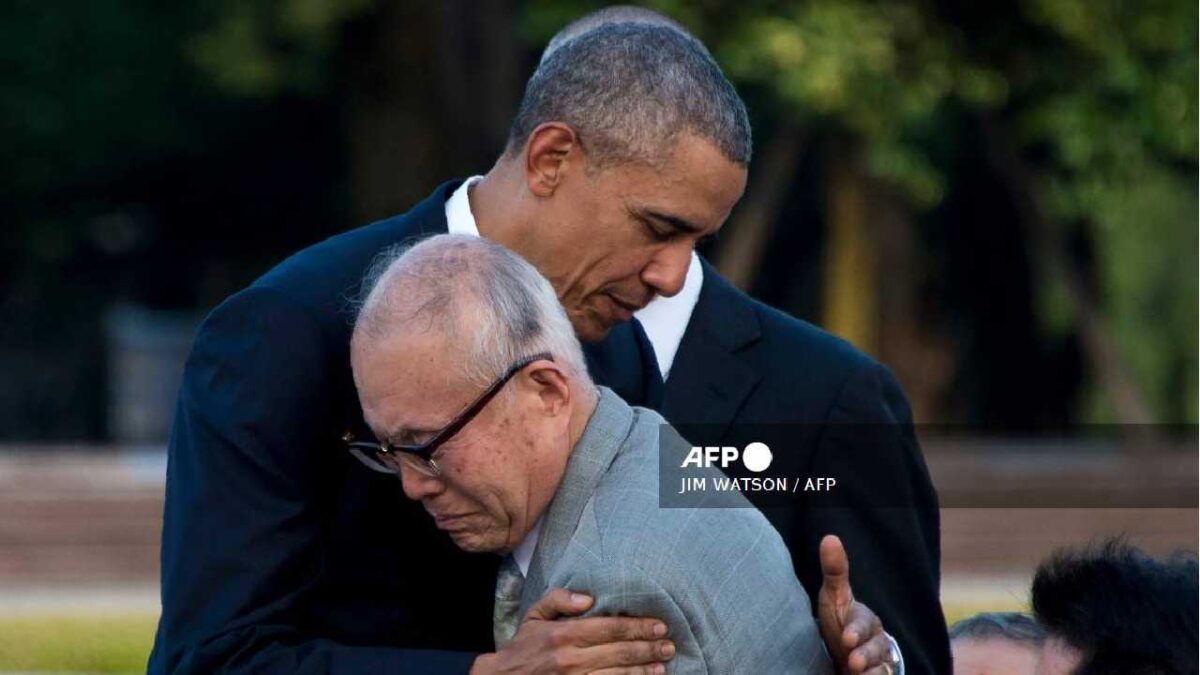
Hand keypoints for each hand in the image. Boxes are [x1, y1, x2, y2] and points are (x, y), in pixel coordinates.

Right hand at [470, 588, 675, 674]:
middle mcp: (571, 659)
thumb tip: (588, 598)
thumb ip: (559, 600)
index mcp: (564, 634)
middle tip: (669, 645)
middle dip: (648, 648)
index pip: (610, 628)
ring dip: (644, 671)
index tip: (659, 625)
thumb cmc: (523, 647)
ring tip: (663, 666)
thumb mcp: (534, 615)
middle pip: (619, 652)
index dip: (637, 627)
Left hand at [817, 535, 895, 674]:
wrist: (845, 654)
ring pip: (883, 666)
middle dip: (866, 654)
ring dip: (872, 671)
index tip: (846, 638)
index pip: (863, 623)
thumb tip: (830, 538)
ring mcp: (878, 661)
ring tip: (858, 672)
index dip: (856, 630)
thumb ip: (834, 572)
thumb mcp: (834, 598)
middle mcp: (875, 640)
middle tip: (854, 661)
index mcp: (864, 619)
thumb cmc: (838, 622)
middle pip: (877, 647)